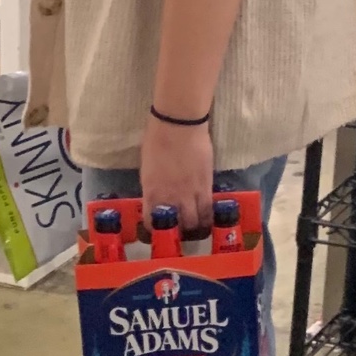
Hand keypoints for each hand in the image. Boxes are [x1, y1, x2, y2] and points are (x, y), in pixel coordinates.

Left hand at [140, 115, 214, 233]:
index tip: (158, 228)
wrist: (179, 124)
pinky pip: (208, 210)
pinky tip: (207, 217)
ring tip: (195, 224)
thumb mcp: (147, 167)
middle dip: (178, 231)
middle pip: (177, 227)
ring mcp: (189, 194)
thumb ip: (153, 186)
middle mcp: (170, 198)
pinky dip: (208, 216)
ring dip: (194, 226)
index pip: (151, 222)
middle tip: (180, 228)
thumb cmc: (157, 139)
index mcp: (151, 192)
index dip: (155, 229)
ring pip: (195, 222)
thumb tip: (158, 196)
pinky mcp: (206, 187)